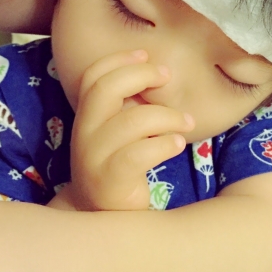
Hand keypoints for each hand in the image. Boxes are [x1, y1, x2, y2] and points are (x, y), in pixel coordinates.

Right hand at [70, 50, 193, 210]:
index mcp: (86, 117)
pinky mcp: (110, 182)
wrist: (101, 218)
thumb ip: (131, 107)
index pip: (92, 76)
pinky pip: (138, 154)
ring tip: (187, 122)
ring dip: (168, 116)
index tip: (145, 54)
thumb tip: (161, 75)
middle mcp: (83, 134)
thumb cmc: (119, 168)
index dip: (118, 60)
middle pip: (104, 89)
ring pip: (131, 121)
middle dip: (141, 75)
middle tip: (168, 78)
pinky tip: (177, 144)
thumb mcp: (119, 134)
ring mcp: (93, 159)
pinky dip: (164, 143)